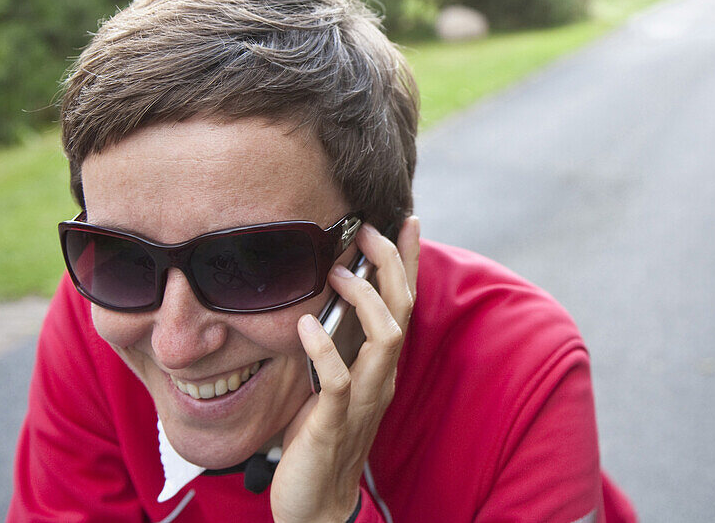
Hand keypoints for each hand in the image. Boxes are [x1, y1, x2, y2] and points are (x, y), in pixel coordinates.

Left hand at [269, 216, 419, 522]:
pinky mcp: (334, 423)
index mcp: (380, 365)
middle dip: (391, 265)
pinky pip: (339, 381)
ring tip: (338, 272)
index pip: (403, 303)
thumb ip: (337, 344)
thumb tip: (326, 301)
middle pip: (402, 310)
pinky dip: (325, 349)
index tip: (408, 220)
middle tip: (368, 230)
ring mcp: (362, 400)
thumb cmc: (318, 439)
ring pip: (386, 338)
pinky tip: (305, 325)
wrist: (315, 505)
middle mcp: (380, 377)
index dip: (408, 262)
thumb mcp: (331, 381)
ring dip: (366, 300)